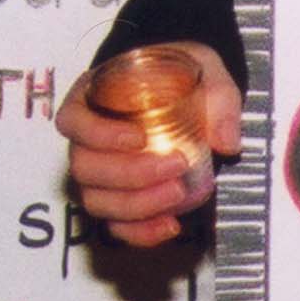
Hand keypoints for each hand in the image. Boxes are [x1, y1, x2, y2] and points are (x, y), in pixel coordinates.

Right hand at [55, 41, 244, 248]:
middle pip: (85, 168)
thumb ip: (218, 98)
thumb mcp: (204, 69)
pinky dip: (141, 231)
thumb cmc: (179, 76)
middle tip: (175, 165)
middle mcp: (86, 140)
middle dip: (130, 174)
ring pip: (97, 200)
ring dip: (136, 205)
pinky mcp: (116, 200)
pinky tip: (170, 224)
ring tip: (177, 193)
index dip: (98, 134)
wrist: (185, 92)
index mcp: (91, 99)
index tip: (137, 137)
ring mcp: (97, 174)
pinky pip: (117, 225)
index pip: (73, 121)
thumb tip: (226, 140)